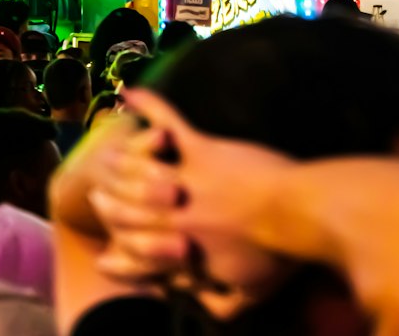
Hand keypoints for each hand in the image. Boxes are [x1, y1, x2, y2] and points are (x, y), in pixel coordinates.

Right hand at [91, 89, 293, 309]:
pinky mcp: (203, 149)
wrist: (301, 212)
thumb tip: (202, 305)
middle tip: (97, 197)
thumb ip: (219, 304)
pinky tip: (131, 93)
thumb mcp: (248, 295)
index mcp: (183, 253)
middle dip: (109, 205)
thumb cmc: (280, 254)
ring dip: (119, 163)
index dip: (119, 257)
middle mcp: (175, 217)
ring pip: (136, 171)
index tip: (105, 256)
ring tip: (107, 157)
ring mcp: (186, 179)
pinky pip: (169, 124)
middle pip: (127, 211)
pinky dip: (151, 106)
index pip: (137, 258)